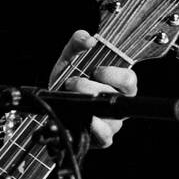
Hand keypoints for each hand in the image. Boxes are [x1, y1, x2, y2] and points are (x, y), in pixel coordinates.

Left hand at [49, 30, 138, 147]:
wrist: (48, 106)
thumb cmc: (66, 82)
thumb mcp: (69, 59)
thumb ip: (77, 43)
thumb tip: (88, 39)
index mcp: (118, 85)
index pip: (129, 79)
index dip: (113, 74)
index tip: (95, 70)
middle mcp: (118, 105)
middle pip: (116, 98)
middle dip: (90, 88)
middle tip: (72, 83)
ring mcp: (111, 124)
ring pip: (111, 118)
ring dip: (86, 106)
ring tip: (69, 99)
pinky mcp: (100, 139)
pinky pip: (105, 138)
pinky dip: (95, 129)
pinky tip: (85, 120)